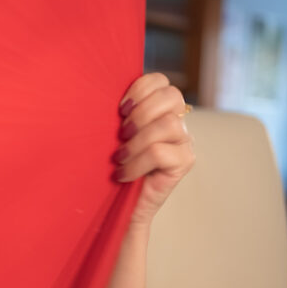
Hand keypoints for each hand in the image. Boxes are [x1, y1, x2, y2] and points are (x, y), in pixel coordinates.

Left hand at [113, 72, 195, 226]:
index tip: (119, 109)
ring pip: (168, 124)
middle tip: (121, 133)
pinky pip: (161, 152)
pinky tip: (123, 173)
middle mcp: (177, 120)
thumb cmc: (114, 166)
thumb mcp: (113, 134)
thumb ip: (119, 114)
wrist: (121, 206)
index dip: (140, 89)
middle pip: (172, 96)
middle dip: (142, 112)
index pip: (160, 81)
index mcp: (159, 108)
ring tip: (120, 156)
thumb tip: (101, 93)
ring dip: (138, 141)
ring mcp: (184, 141)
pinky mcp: (185, 162)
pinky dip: (137, 163)